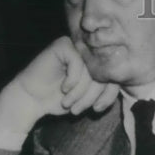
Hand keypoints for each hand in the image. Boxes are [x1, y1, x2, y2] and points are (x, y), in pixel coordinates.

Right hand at [0, 37, 119, 134]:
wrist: (32, 100)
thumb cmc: (60, 100)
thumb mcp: (89, 99)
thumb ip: (105, 90)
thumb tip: (122, 84)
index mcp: (98, 64)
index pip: (114, 77)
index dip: (108, 96)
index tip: (97, 110)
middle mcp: (89, 53)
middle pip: (104, 74)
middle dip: (92, 96)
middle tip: (80, 109)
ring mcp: (76, 47)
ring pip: (90, 70)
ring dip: (81, 92)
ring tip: (69, 102)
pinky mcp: (63, 45)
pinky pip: (77, 62)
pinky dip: (72, 79)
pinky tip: (63, 87)